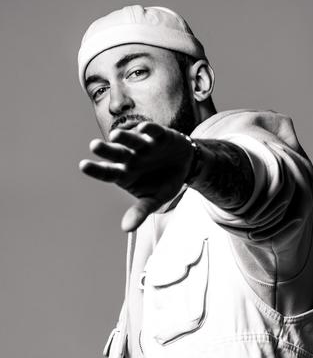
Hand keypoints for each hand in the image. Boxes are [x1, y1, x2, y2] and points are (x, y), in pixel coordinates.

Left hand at [79, 122, 193, 231]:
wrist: (185, 166)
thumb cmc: (164, 183)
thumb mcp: (155, 200)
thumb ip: (140, 211)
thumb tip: (126, 228)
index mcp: (125, 174)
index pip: (108, 172)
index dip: (96, 169)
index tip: (83, 165)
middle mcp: (131, 158)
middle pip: (116, 153)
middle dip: (106, 150)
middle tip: (94, 146)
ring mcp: (144, 145)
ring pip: (131, 140)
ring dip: (124, 137)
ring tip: (115, 135)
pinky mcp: (159, 135)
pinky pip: (153, 131)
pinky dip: (149, 129)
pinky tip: (143, 128)